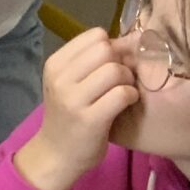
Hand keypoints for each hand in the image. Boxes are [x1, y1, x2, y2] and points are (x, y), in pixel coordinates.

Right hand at [12, 25, 138, 189]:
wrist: (57, 153)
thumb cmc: (69, 114)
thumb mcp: (69, 82)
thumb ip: (92, 60)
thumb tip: (134, 37)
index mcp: (55, 64)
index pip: (95, 36)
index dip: (111, 48)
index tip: (109, 65)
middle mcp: (60, 78)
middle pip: (107, 50)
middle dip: (120, 62)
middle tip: (119, 80)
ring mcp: (73, 99)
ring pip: (116, 70)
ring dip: (127, 80)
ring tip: (123, 92)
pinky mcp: (90, 119)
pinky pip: (123, 94)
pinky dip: (131, 96)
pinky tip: (126, 104)